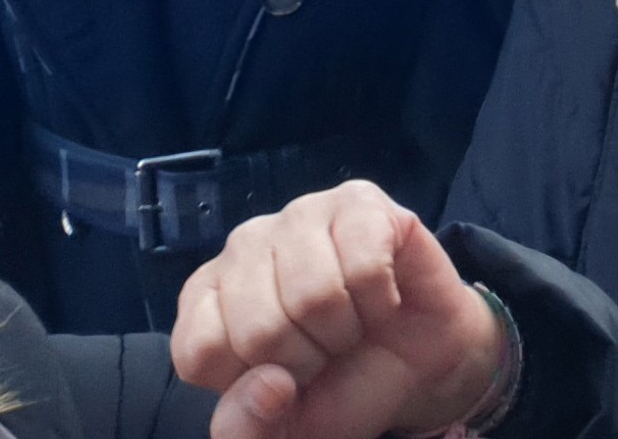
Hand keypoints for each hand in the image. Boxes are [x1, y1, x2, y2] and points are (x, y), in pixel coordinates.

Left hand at [171, 184, 506, 438]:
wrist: (417, 365)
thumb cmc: (339, 386)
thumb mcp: (285, 428)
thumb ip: (245, 427)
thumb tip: (268, 385)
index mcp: (206, 299)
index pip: (200, 351)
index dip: (254, 384)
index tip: (282, 377)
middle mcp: (244, 246)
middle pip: (260, 326)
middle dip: (308, 360)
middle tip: (327, 350)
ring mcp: (300, 215)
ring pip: (314, 294)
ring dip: (346, 330)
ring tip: (352, 322)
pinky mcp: (358, 200)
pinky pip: (365, 265)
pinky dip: (381, 301)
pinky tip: (382, 295)